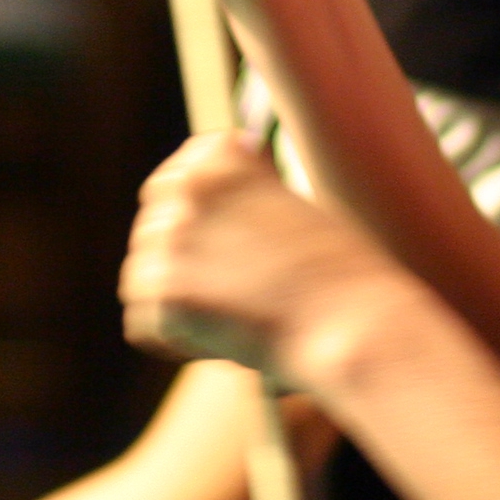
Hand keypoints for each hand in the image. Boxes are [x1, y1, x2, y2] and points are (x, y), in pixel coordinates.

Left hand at [123, 134, 404, 386]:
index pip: (172, 182)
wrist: (358, 325)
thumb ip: (234, 203)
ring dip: (176, 306)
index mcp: (220, 156)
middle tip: (236, 295)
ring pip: (141, 280)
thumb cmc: (339, 277)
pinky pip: (142, 325)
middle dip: (182, 267)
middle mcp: (188, 188)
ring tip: (236, 320)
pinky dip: (174, 343)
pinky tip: (223, 344)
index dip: (196, 223)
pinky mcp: (165, 295)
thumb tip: (180, 223)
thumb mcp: (286, 208)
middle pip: (151, 232)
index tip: (232, 248)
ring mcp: (172, 240)